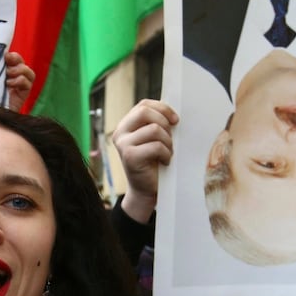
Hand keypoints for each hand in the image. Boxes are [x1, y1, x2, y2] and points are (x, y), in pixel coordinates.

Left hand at [4, 51, 33, 112]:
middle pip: (21, 62)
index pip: (10, 58)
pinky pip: (28, 83)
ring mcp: (18, 86)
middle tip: (7, 59)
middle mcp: (11, 78)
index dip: (10, 54)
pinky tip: (9, 84)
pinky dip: (20, 80)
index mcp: (0, 72)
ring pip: (28, 72)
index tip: (3, 53)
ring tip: (7, 75)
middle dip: (16, 58)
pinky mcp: (22, 95)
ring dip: (19, 69)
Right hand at [111, 99, 177, 223]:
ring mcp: (123, 144)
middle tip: (171, 137)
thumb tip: (171, 108)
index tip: (175, 120)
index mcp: (126, 125)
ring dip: (168, 142)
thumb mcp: (154, 139)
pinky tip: (165, 161)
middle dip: (164, 122)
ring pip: (154, 129)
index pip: (143, 105)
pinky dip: (166, 153)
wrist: (147, 190)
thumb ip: (157, 123)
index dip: (162, 108)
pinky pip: (156, 146)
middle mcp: (120, 132)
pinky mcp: (130, 157)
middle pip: (145, 112)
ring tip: (168, 152)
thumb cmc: (154, 163)